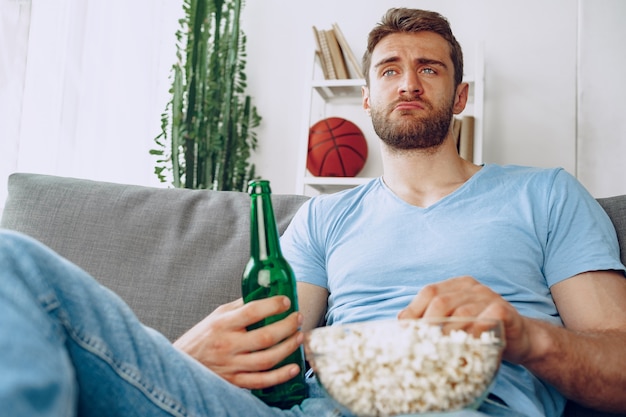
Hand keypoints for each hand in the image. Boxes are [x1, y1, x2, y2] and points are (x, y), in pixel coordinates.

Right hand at [174, 296, 303, 388]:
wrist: (181, 364)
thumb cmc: (201, 337)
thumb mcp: (216, 316)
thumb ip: (239, 307)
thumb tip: (264, 294)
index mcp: (222, 324)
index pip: (251, 312)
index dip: (273, 305)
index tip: (286, 301)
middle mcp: (227, 345)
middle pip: (265, 337)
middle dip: (287, 327)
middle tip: (297, 318)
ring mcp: (231, 365)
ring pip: (267, 360)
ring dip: (288, 348)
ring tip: (299, 337)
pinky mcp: (235, 381)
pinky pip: (262, 381)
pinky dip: (281, 376)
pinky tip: (294, 367)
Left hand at [397, 276, 532, 363]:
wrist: (522, 340)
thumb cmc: (480, 331)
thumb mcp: (454, 322)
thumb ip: (431, 318)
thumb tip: (401, 323)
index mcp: (457, 285)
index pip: (429, 292)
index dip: (414, 310)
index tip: (404, 330)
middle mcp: (472, 288)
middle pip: (441, 301)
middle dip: (427, 325)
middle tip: (421, 345)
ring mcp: (490, 297)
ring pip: (461, 313)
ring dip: (448, 335)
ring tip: (440, 352)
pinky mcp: (504, 312)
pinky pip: (483, 323)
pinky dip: (471, 337)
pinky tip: (466, 349)